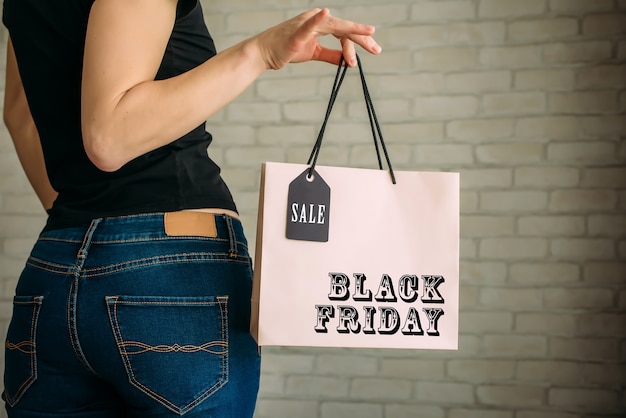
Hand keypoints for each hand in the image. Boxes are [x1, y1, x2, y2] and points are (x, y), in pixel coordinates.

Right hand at [254, 8, 380, 69]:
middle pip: (345, 27)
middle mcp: (317, 19)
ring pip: (335, 26)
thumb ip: (331, 55)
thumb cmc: (288, 50)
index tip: (371, 53)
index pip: (345, 31)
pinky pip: (310, 25)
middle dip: (362, 38)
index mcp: (321, 23)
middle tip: (377, 50)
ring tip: (369, 35)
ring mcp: (307, 23)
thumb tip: (348, 60)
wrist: (265, 53)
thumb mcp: (314, 53)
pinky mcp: (297, 32)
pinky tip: (327, 13)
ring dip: (353, 32)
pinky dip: (318, 19)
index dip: (358, 43)